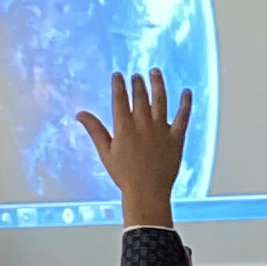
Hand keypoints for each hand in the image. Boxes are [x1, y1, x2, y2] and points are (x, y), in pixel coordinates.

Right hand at [76, 69, 190, 232]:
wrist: (147, 193)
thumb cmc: (124, 176)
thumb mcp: (105, 152)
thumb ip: (94, 130)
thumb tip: (79, 113)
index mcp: (124, 127)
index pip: (120, 98)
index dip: (119, 84)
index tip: (118, 75)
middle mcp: (142, 124)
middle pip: (140, 96)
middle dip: (137, 83)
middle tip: (136, 75)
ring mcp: (161, 129)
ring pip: (160, 100)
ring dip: (157, 84)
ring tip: (155, 72)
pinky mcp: (176, 137)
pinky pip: (183, 116)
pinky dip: (186, 103)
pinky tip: (187, 91)